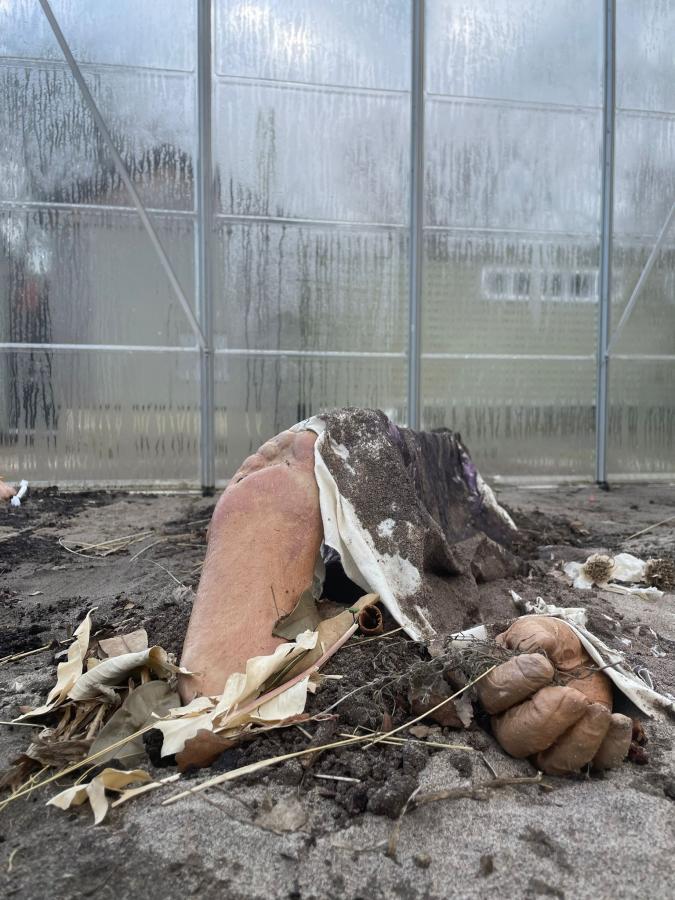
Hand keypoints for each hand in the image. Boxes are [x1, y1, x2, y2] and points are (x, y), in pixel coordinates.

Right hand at [477, 616, 631, 774]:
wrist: (584, 655)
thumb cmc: (554, 644)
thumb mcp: (540, 629)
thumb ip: (531, 635)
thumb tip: (539, 648)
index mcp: (499, 688)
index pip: (493, 693)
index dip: (516, 682)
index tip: (544, 666)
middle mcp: (513, 722)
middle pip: (516, 738)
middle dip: (547, 718)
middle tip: (573, 696)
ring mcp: (547, 744)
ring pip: (552, 761)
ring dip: (580, 739)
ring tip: (600, 710)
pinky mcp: (581, 751)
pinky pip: (594, 763)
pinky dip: (610, 746)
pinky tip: (620, 721)